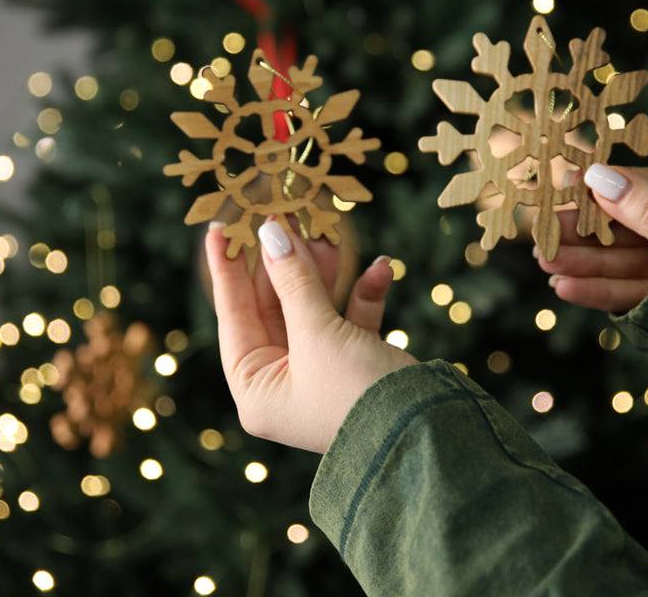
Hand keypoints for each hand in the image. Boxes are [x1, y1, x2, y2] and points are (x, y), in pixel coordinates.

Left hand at [206, 218, 416, 452]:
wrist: (426, 430)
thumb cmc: (357, 393)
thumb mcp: (318, 332)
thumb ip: (294, 280)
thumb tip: (272, 233)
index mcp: (256, 390)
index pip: (233, 316)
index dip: (227, 270)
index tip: (220, 228)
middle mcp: (282, 384)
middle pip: (273, 309)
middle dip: (284, 263)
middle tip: (283, 217)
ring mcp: (319, 375)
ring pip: (312, 310)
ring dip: (323, 273)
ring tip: (325, 233)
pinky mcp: (355, 366)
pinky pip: (349, 322)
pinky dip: (362, 296)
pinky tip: (380, 270)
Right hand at [538, 165, 647, 312]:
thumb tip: (599, 176)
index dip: (615, 185)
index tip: (567, 182)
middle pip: (642, 226)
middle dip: (591, 231)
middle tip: (543, 228)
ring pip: (633, 262)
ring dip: (587, 263)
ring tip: (544, 261)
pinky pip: (638, 294)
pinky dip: (602, 292)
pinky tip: (567, 288)